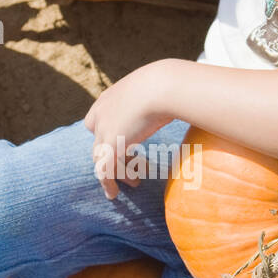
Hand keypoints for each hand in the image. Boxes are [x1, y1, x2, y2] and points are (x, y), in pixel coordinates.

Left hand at [84, 60, 177, 199]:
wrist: (164, 86)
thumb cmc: (171, 84)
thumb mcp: (158, 87)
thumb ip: (159, 96)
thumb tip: (181, 97)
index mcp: (110, 97)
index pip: (97, 120)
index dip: (108, 134)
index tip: (126, 144)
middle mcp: (101, 113)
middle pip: (98, 142)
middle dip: (113, 156)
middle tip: (132, 165)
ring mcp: (103, 129)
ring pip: (101, 158)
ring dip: (117, 172)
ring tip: (135, 182)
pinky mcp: (110, 145)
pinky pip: (104, 170)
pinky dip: (107, 183)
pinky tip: (113, 194)